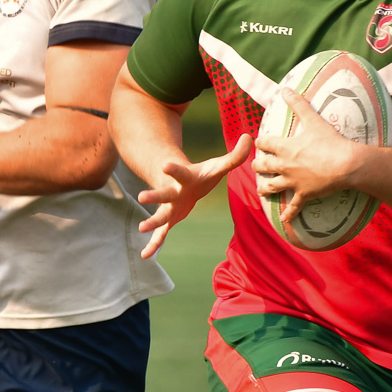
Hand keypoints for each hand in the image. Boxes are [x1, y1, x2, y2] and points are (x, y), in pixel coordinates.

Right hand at [135, 134, 251, 257]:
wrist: (184, 184)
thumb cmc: (202, 175)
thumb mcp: (219, 165)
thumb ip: (235, 154)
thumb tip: (250, 136)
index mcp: (184, 178)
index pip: (179, 172)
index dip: (173, 168)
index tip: (165, 165)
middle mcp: (173, 192)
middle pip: (163, 194)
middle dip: (153, 196)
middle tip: (142, 196)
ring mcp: (169, 207)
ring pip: (159, 215)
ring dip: (151, 222)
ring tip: (141, 228)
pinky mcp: (170, 220)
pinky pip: (161, 234)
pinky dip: (153, 244)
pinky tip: (144, 256)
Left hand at [252, 89, 364, 225]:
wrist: (346, 164)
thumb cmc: (330, 141)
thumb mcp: (313, 119)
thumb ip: (298, 104)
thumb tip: (285, 89)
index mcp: (285, 147)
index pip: (265, 143)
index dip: (260, 142)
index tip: (258, 142)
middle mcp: (285, 165)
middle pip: (263, 166)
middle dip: (258, 165)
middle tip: (256, 166)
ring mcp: (293, 182)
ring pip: (272, 187)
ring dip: (265, 188)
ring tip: (261, 189)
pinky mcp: (304, 195)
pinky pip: (293, 207)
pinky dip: (288, 214)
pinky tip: (283, 220)